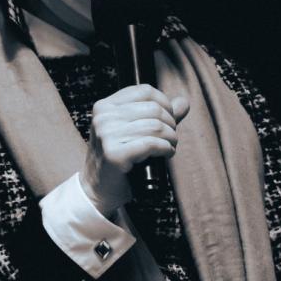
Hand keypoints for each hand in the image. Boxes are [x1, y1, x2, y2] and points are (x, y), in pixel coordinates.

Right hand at [80, 84, 189, 216]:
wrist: (96, 190)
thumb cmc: (117, 160)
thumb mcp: (134, 132)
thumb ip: (159, 116)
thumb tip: (183, 102)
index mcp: (105, 106)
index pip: (144, 91)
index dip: (165, 103)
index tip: (169, 118)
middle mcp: (103, 117)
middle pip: (153, 109)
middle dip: (171, 123)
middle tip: (171, 138)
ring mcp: (106, 135)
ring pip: (155, 126)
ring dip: (171, 138)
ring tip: (170, 147)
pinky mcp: (114, 154)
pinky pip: (151, 144)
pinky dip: (165, 149)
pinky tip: (166, 154)